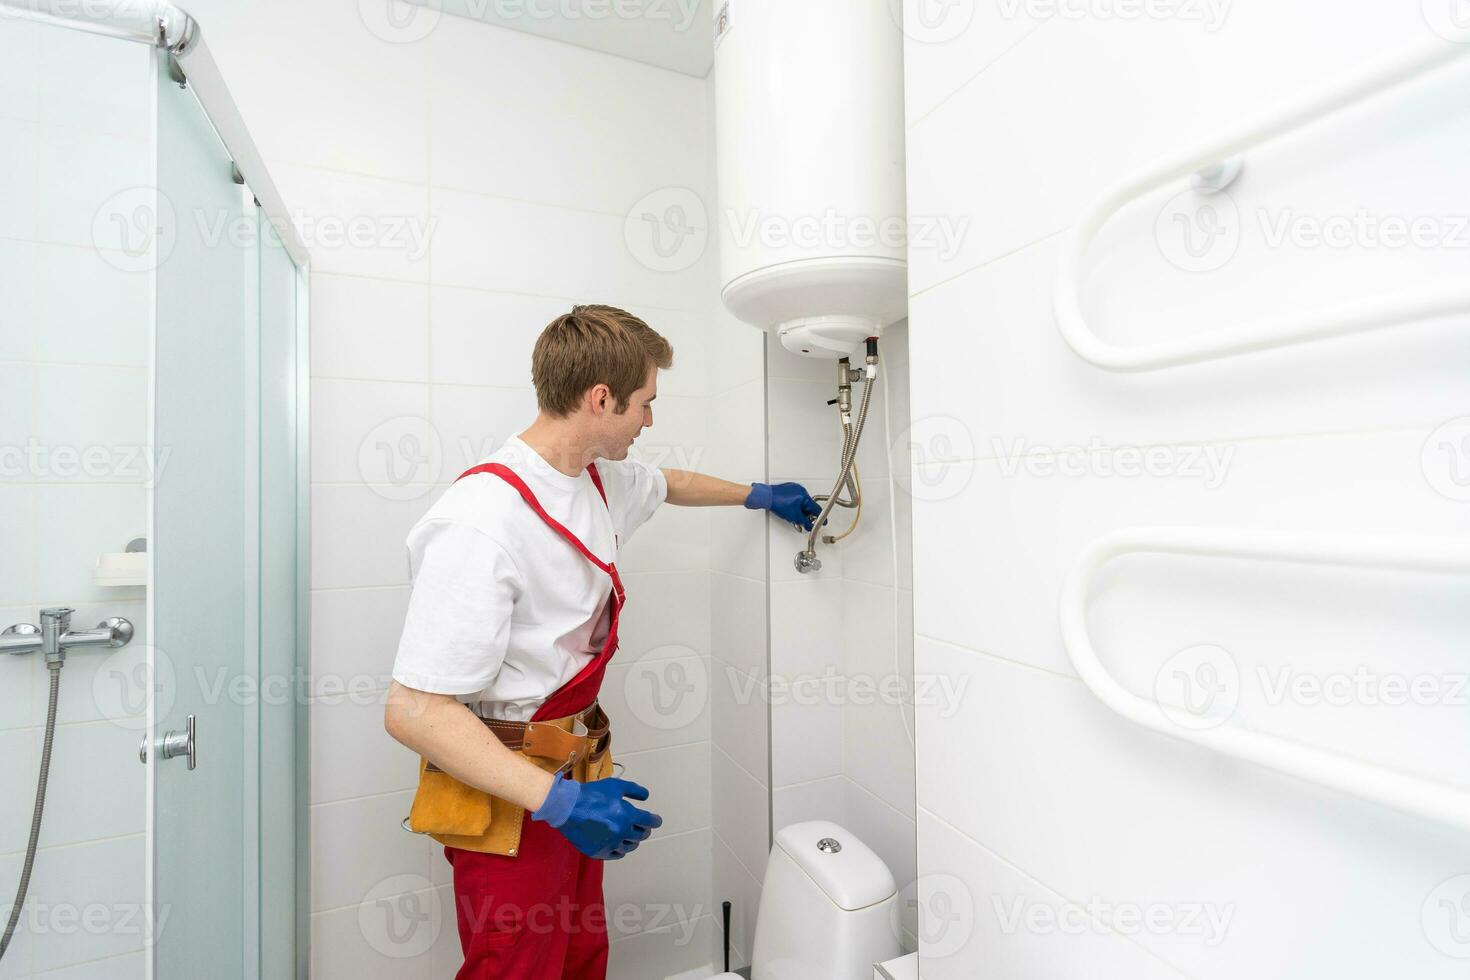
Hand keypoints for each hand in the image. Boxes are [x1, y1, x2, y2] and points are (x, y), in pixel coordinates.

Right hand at [531, 775, 662, 859]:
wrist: (567, 807)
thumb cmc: (591, 795)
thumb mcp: (615, 786)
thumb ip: (633, 790)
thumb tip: (645, 796)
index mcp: (627, 816)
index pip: (649, 822)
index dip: (655, 820)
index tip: (656, 820)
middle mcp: (621, 833)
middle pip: (641, 835)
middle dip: (644, 829)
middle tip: (642, 825)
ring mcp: (610, 844)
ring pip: (630, 846)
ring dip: (633, 839)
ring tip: (630, 834)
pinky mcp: (598, 852)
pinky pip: (616, 854)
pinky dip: (621, 849)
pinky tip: (619, 843)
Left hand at [745, 482, 823, 530]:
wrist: (765, 497)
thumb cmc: (777, 503)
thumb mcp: (793, 516)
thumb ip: (804, 522)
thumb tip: (809, 526)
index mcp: (804, 496)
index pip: (816, 508)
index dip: (820, 517)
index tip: (823, 522)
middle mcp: (801, 490)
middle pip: (809, 505)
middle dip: (807, 514)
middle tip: (805, 521)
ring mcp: (794, 488)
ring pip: (803, 502)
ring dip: (801, 510)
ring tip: (795, 516)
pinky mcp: (789, 489)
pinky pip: (796, 498)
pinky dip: (796, 505)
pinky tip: (791, 510)